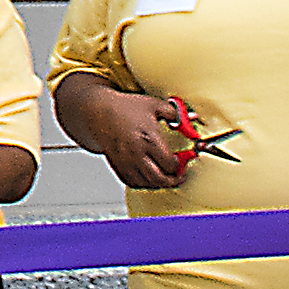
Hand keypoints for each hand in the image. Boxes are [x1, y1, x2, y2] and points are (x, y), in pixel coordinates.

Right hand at [53, 78, 190, 190]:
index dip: (180, 165)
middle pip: (159, 179)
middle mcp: (135, 153)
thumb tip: (190, 118)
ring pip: (146, 183)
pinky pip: (133, 182)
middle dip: (173, 180)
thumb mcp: (153, 105)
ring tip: (167, 177)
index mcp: (147, 138)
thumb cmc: (125, 108)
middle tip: (180, 176)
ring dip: (159, 183)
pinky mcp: (118, 166)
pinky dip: (144, 184)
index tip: (184, 160)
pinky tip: (150, 177)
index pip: (169, 163)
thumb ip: (174, 113)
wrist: (99, 112)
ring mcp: (125, 161)